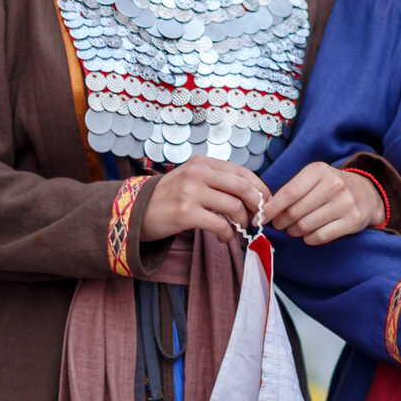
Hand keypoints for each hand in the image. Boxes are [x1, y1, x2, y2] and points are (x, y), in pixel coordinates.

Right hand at [137, 156, 269, 242]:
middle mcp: (198, 173)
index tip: (265, 202)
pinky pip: (220, 225)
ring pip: (234, 207)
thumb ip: (217, 180)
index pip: (242, 171)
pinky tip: (224, 238)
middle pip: (243, 187)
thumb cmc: (170, 197)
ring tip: (238, 230)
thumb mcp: (192, 178)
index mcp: (203, 162)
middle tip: (257, 218)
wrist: (135, 211)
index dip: (259, 188)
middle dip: (257, 205)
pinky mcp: (185, 213)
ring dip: (242, 222)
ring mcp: (191, 192)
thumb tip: (252, 194)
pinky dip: (228, 234)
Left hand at [267, 162, 385, 244]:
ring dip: (293, 231)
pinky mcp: (352, 221)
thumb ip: (291, 190)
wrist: (366, 193)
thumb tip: (264, 211)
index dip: (271, 208)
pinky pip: (320, 237)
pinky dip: (308, 239)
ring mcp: (345, 204)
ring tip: (293, 229)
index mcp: (319, 171)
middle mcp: (334, 185)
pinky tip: (308, 234)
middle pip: (295, 212)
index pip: (289, 193)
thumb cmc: (330, 186)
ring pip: (305, 226)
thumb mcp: (313, 178)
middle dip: (281, 222)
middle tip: (279, 224)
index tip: (260, 217)